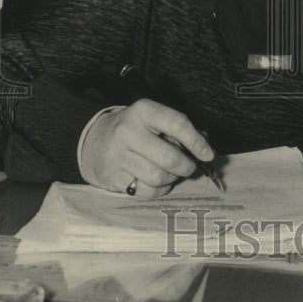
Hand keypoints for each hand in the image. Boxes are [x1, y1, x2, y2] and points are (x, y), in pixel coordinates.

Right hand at [79, 98, 213, 197]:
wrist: (95, 142)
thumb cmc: (135, 130)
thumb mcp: (153, 119)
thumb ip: (180, 130)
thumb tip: (205, 150)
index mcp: (143, 111)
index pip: (178, 124)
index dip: (197, 142)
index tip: (207, 154)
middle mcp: (128, 131)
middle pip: (170, 157)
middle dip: (186, 166)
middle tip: (188, 167)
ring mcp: (118, 155)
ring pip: (159, 177)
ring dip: (172, 179)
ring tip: (170, 172)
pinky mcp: (113, 177)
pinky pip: (147, 191)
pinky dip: (159, 189)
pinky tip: (156, 180)